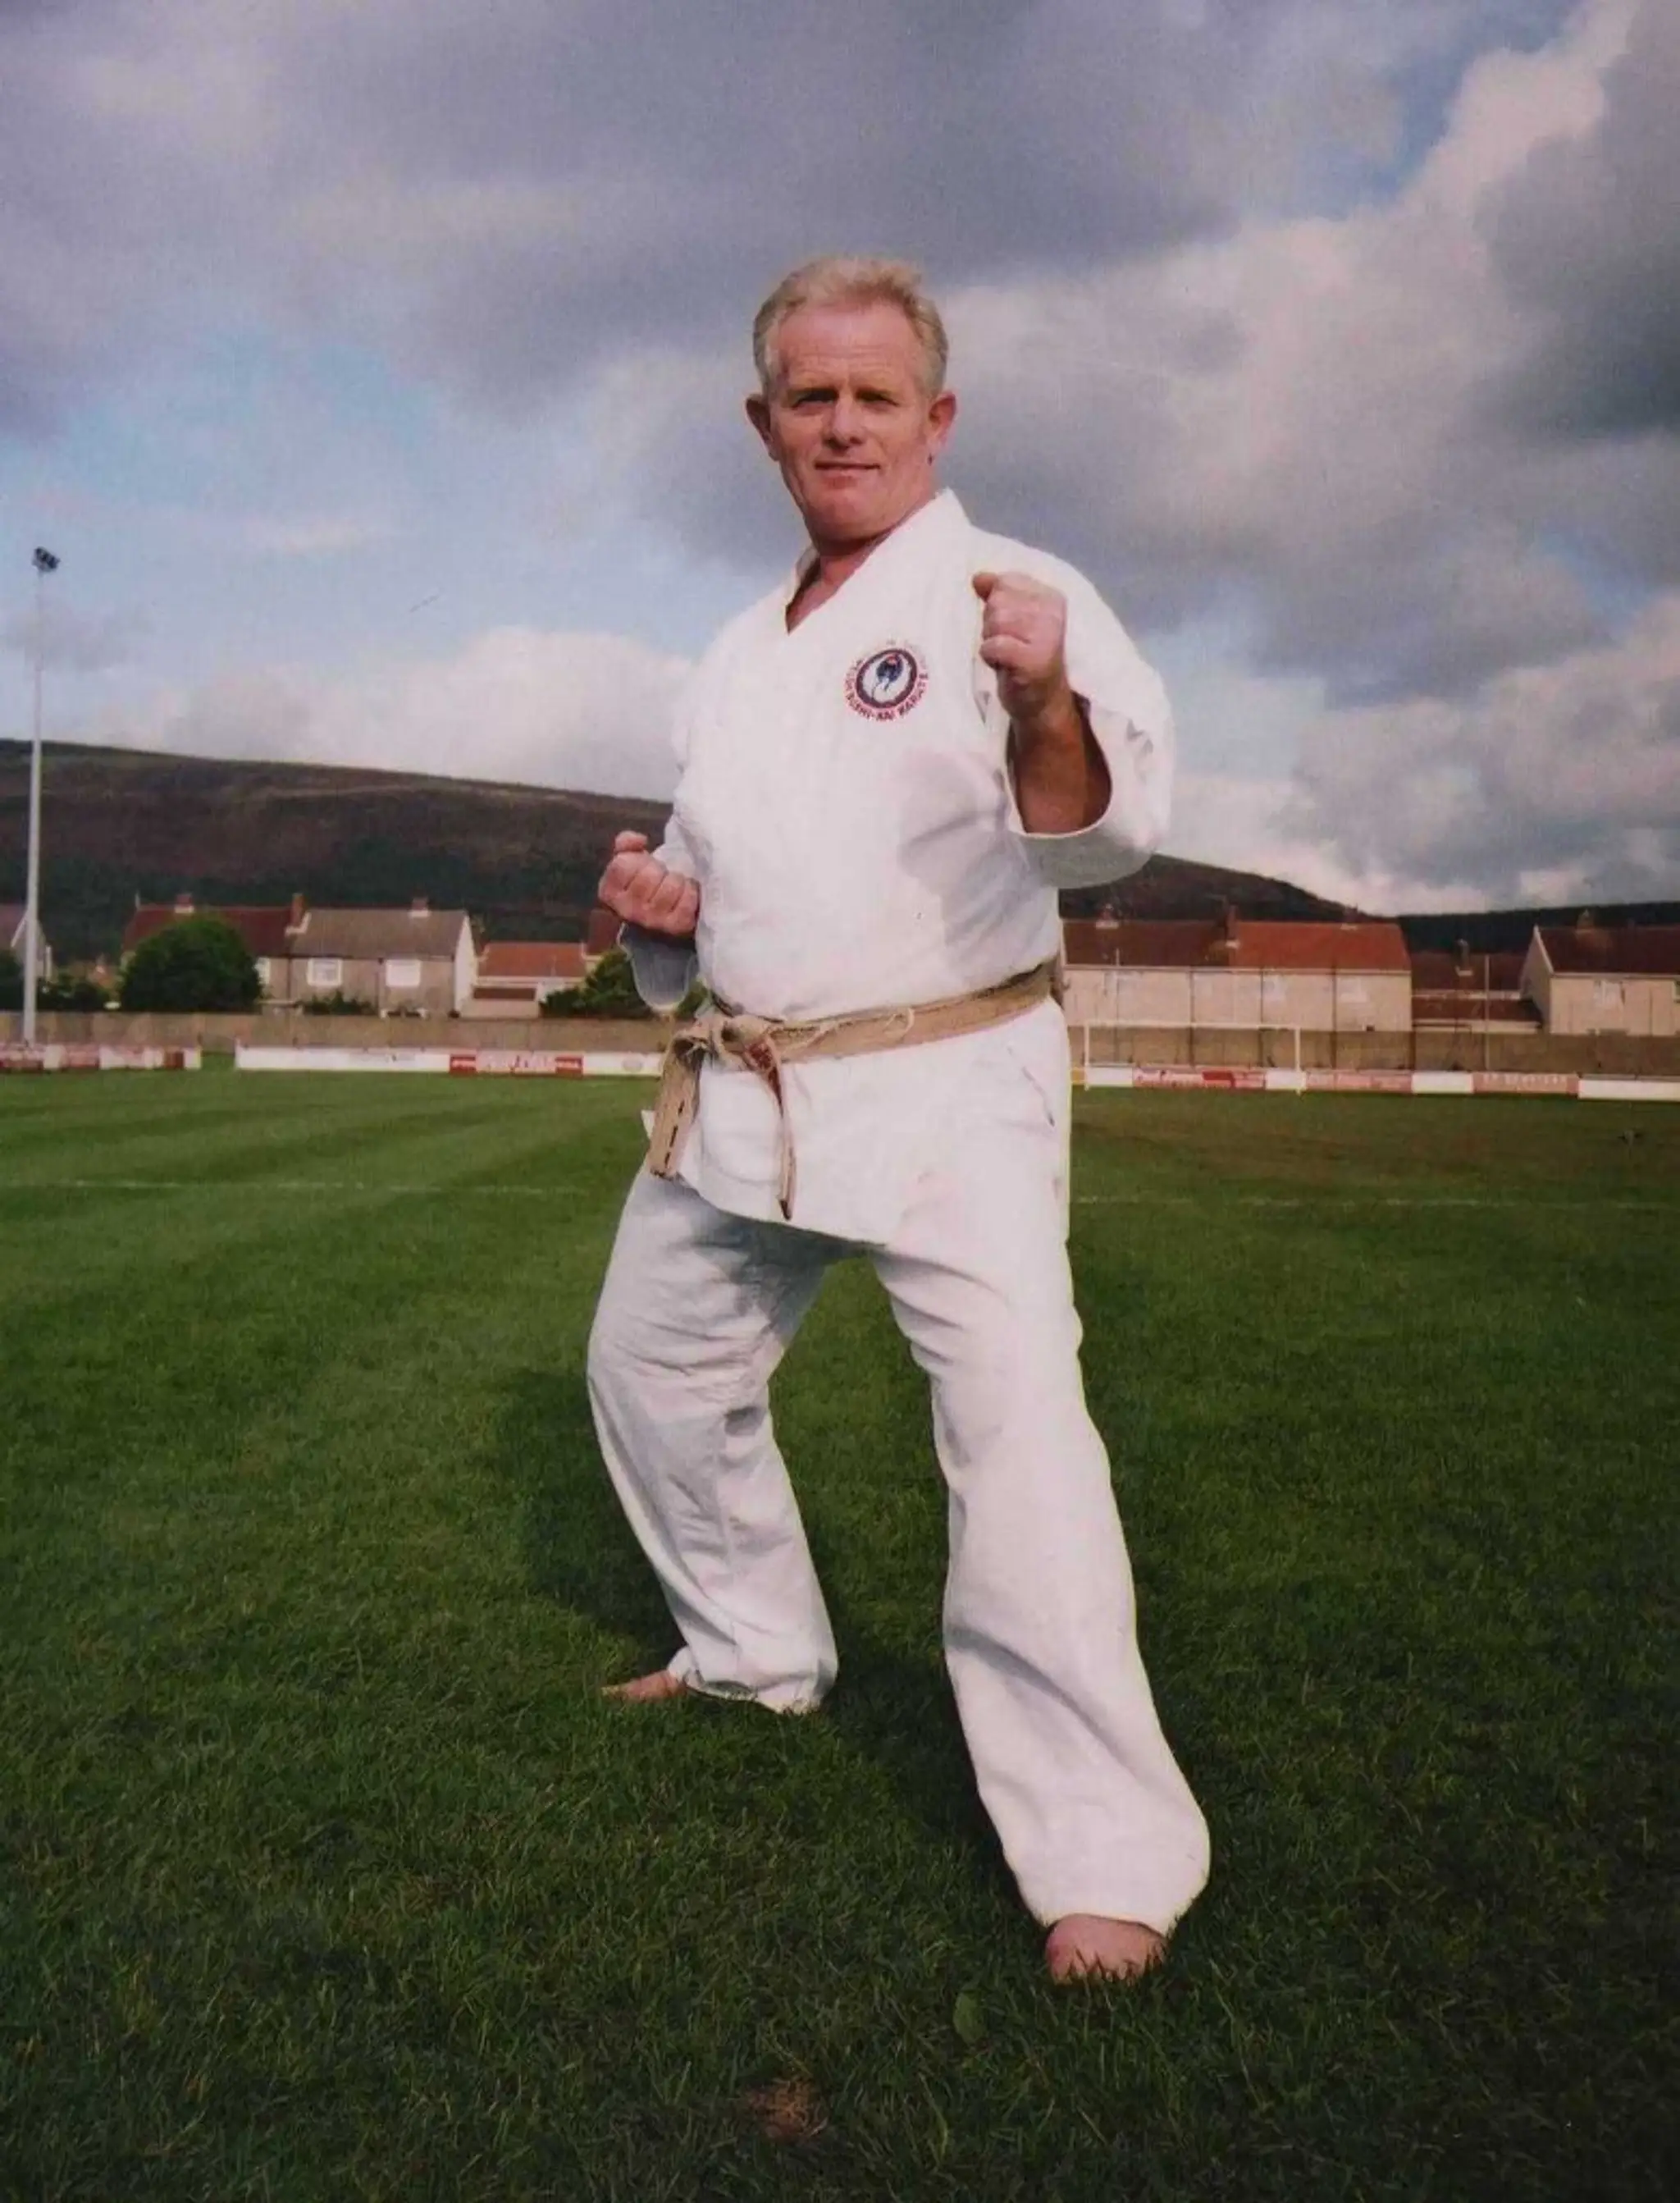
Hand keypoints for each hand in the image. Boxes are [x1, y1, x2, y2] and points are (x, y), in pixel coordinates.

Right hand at [597, 832, 700, 938]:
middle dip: (659, 869)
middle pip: (649, 876)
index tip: (643, 864)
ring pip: (670, 887)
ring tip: (675, 883)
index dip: (637, 859)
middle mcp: (628, 910)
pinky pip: (687, 902)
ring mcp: (651, 921)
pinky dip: (690, 892)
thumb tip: (640, 840)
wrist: (659, 915)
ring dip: (677, 880)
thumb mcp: (628, 861)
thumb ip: (626, 843)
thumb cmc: (643, 883)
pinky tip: (686, 892)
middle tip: (662, 874)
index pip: (622, 865)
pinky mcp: (675, 926)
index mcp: (610, 892)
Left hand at [973, 570, 1075, 731]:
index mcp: (1051, 597)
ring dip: (991, 641)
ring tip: (1007, 656)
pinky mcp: (1034, 660)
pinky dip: (990, 656)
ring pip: (995, 621)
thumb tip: (978, 576)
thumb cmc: (1023, 658)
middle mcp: (1053, 612)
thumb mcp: (1012, 621)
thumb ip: (997, 594)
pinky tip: (1003, 666)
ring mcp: (1047, 636)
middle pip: (997, 602)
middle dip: (992, 625)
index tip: (1012, 629)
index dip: (997, 606)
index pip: (1005, 583)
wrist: (1041, 702)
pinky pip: (993, 646)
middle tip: (1008, 646)